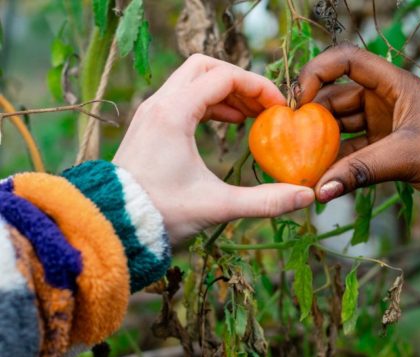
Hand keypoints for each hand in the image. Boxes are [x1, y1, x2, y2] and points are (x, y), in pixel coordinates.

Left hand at [113, 54, 314, 240]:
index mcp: (174, 114)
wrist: (113, 227)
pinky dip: (209, 102)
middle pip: (205, 66)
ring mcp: (151, 113)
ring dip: (225, 91)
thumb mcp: (218, 206)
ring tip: (252, 115)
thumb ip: (266, 200)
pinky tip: (230, 123)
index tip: (279, 108)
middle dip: (239, 81)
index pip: (224, 77)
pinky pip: (183, 97)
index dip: (258, 87)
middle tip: (263, 105)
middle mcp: (159, 104)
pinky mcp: (150, 125)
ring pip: (192, 79)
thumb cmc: (160, 214)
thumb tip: (307, 195)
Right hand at [297, 45, 419, 202]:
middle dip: (313, 115)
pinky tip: (322, 176)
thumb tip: (320, 190)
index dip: (318, 72)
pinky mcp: (382, 145)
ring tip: (302, 161)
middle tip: (290, 139)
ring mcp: (381, 122)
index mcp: (393, 83)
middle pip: (336, 96)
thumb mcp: (406, 156)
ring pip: (341, 124)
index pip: (347, 60)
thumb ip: (360, 171)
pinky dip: (336, 161)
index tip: (299, 99)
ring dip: (321, 141)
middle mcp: (383, 98)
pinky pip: (351, 148)